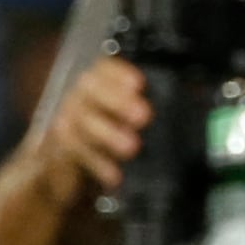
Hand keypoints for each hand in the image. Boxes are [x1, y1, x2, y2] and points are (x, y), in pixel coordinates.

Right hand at [40, 56, 152, 192]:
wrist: (56, 173)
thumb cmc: (102, 142)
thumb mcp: (123, 123)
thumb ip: (144, 114)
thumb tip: (187, 103)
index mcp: (95, 86)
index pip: (102, 69)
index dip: (118, 74)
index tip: (139, 85)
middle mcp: (77, 99)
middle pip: (89, 88)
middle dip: (116, 100)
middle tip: (143, 116)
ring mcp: (64, 123)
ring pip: (81, 121)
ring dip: (107, 134)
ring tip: (132, 147)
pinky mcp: (56, 152)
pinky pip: (73, 154)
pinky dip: (95, 164)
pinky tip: (114, 175)